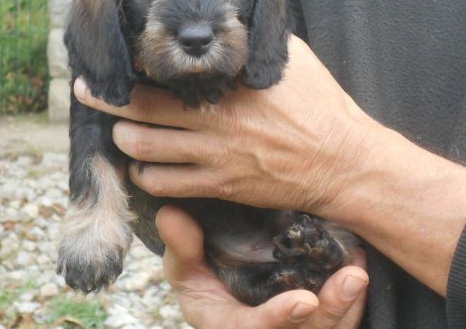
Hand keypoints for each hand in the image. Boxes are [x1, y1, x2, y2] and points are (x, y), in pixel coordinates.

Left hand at [73, 35, 372, 214]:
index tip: (110, 67)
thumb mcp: (292, 60)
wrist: (343, 161)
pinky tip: (148, 167)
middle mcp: (215, 122)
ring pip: (143, 153)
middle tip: (91, 97)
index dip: (127, 74)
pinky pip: (165, 187)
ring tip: (121, 133)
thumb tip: (231, 24)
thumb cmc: (321, 106)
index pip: (163, 76)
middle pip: (139, 115)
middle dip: (106, 105)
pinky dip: (146, 176)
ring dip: (124, 142)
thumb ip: (255, 42)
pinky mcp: (221, 187)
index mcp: (230, 86)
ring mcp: (215, 159)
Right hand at [156, 205, 367, 328]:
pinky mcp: (309, 312)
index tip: (304, 301)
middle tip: (352, 278)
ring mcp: (291, 322)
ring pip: (329, 326)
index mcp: (231, 324)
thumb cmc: (200, 276)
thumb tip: (170, 213)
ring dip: (348, 301)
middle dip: (332, 311)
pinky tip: (356, 260)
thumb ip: (181, 245)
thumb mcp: (184, 265)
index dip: (279, 319)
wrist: (219, 282)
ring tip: (359, 267)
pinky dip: (352, 294)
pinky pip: (339, 314)